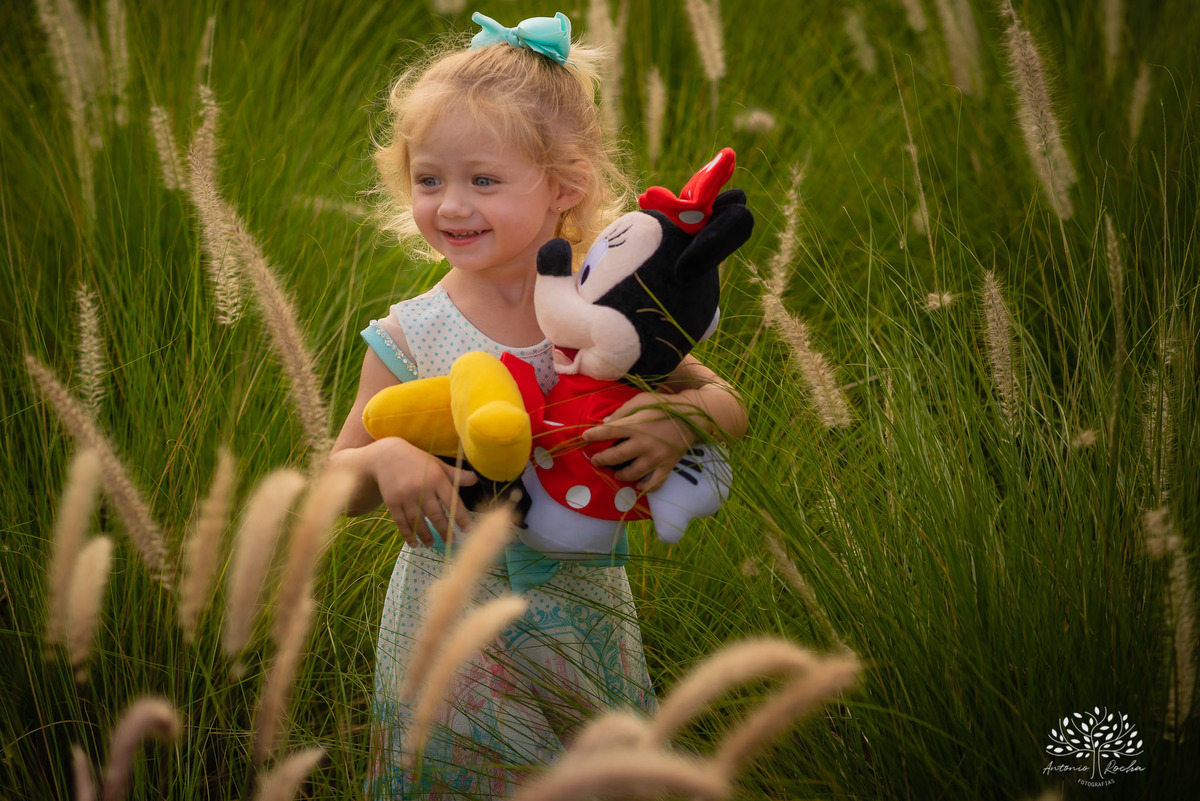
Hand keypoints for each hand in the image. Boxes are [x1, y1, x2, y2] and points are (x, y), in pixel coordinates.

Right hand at [371, 438, 476, 546]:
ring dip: (426, 535)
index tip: (468, 530)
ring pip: (418, 521)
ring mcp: (405, 496)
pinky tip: (414, 543)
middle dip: (445, 530)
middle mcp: (421, 488)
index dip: (461, 517)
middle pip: (436, 515)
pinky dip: (408, 535)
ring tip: (432, 544)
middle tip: (452, 541)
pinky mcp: (392, 502)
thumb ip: (457, 475)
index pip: (452, 501)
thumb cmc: (418, 461)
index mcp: (436, 478)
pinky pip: (401, 522)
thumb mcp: (438, 465)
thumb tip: (478, 478)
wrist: (386, 456)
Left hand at [582, 392, 697, 491]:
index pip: (607, 432)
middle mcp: (643, 443)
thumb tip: (604, 423)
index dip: (593, 436)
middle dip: (601, 460)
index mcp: (634, 425)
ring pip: (632, 473)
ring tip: (615, 473)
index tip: (584, 438)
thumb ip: (622, 412)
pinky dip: (645, 487)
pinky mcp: (667, 465)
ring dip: (620, 475)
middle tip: (595, 460)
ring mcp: (656, 457)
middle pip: (615, 456)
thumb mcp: (641, 401)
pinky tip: (638, 485)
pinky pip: (655, 483)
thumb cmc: (663, 405)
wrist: (692, 416)